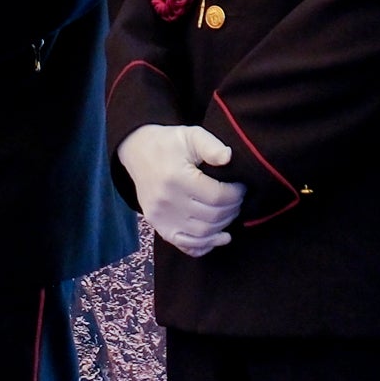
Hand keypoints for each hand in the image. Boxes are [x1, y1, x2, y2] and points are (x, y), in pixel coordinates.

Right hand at [118, 124, 245, 256]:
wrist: (138, 152)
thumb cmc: (169, 143)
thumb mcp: (191, 135)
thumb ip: (211, 146)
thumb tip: (228, 157)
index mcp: (176, 178)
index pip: (217, 196)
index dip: (236, 194)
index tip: (241, 186)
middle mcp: (167, 201)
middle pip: (212, 217)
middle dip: (232, 209)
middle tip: (237, 199)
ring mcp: (161, 217)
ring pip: (202, 234)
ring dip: (222, 227)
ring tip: (229, 213)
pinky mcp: (158, 226)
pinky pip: (185, 244)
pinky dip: (204, 245)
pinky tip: (218, 237)